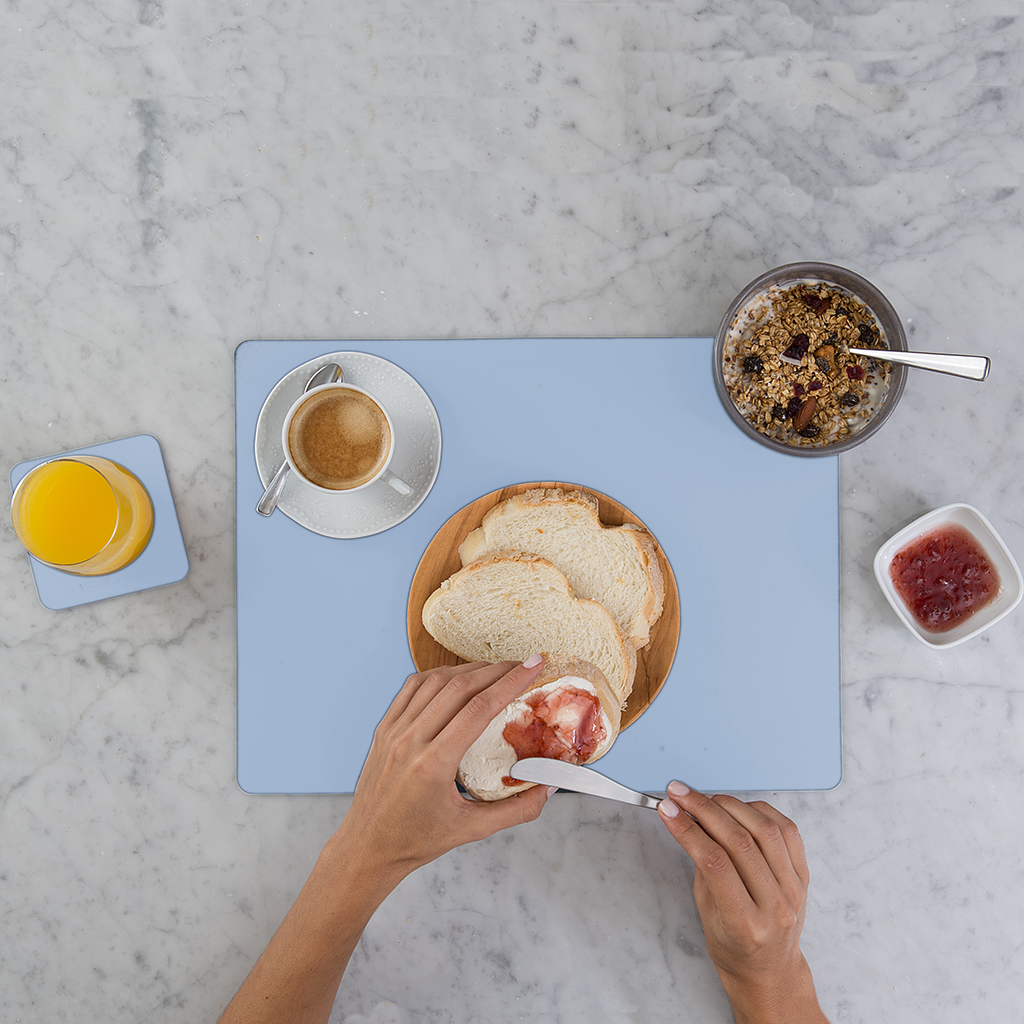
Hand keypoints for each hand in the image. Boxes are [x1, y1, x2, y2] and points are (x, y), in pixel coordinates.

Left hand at [218, 657, 551, 1023]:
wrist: (366, 848)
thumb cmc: (417, 841)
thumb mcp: (472, 830)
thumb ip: (517, 810)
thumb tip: (551, 788)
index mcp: (433, 764)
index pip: (479, 708)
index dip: (511, 681)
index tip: (534, 665)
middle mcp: (410, 741)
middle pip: (460, 688)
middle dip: (497, 670)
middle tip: (524, 664)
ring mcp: (393, 731)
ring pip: (435, 682)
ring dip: (469, 670)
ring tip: (496, 670)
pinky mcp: (383, 728)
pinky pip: (412, 688)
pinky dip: (439, 676)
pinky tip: (458, 678)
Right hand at [658, 783, 827, 1023]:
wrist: (770, 971)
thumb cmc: (734, 948)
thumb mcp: (705, 913)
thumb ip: (702, 867)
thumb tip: (689, 820)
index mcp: (745, 923)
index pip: (714, 862)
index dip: (688, 829)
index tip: (668, 809)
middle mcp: (775, 906)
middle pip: (738, 841)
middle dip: (703, 809)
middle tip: (680, 794)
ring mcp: (794, 890)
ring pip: (765, 829)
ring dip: (731, 805)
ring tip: (707, 799)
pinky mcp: (804, 877)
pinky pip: (787, 831)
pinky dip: (761, 811)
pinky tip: (740, 807)